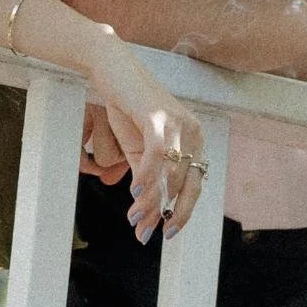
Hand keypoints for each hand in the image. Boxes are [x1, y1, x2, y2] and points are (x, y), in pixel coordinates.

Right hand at [87, 36, 204, 241]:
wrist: (111, 70)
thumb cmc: (126, 109)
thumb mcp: (137, 151)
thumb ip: (145, 182)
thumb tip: (142, 221)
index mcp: (194, 140)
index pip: (195, 186)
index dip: (182, 212)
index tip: (166, 235)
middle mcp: (193, 132)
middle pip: (189, 183)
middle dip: (168, 212)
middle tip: (146, 233)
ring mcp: (178, 122)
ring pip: (171, 173)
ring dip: (150, 199)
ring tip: (132, 216)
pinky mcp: (158, 115)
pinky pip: (158, 152)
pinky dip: (147, 174)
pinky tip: (133, 190)